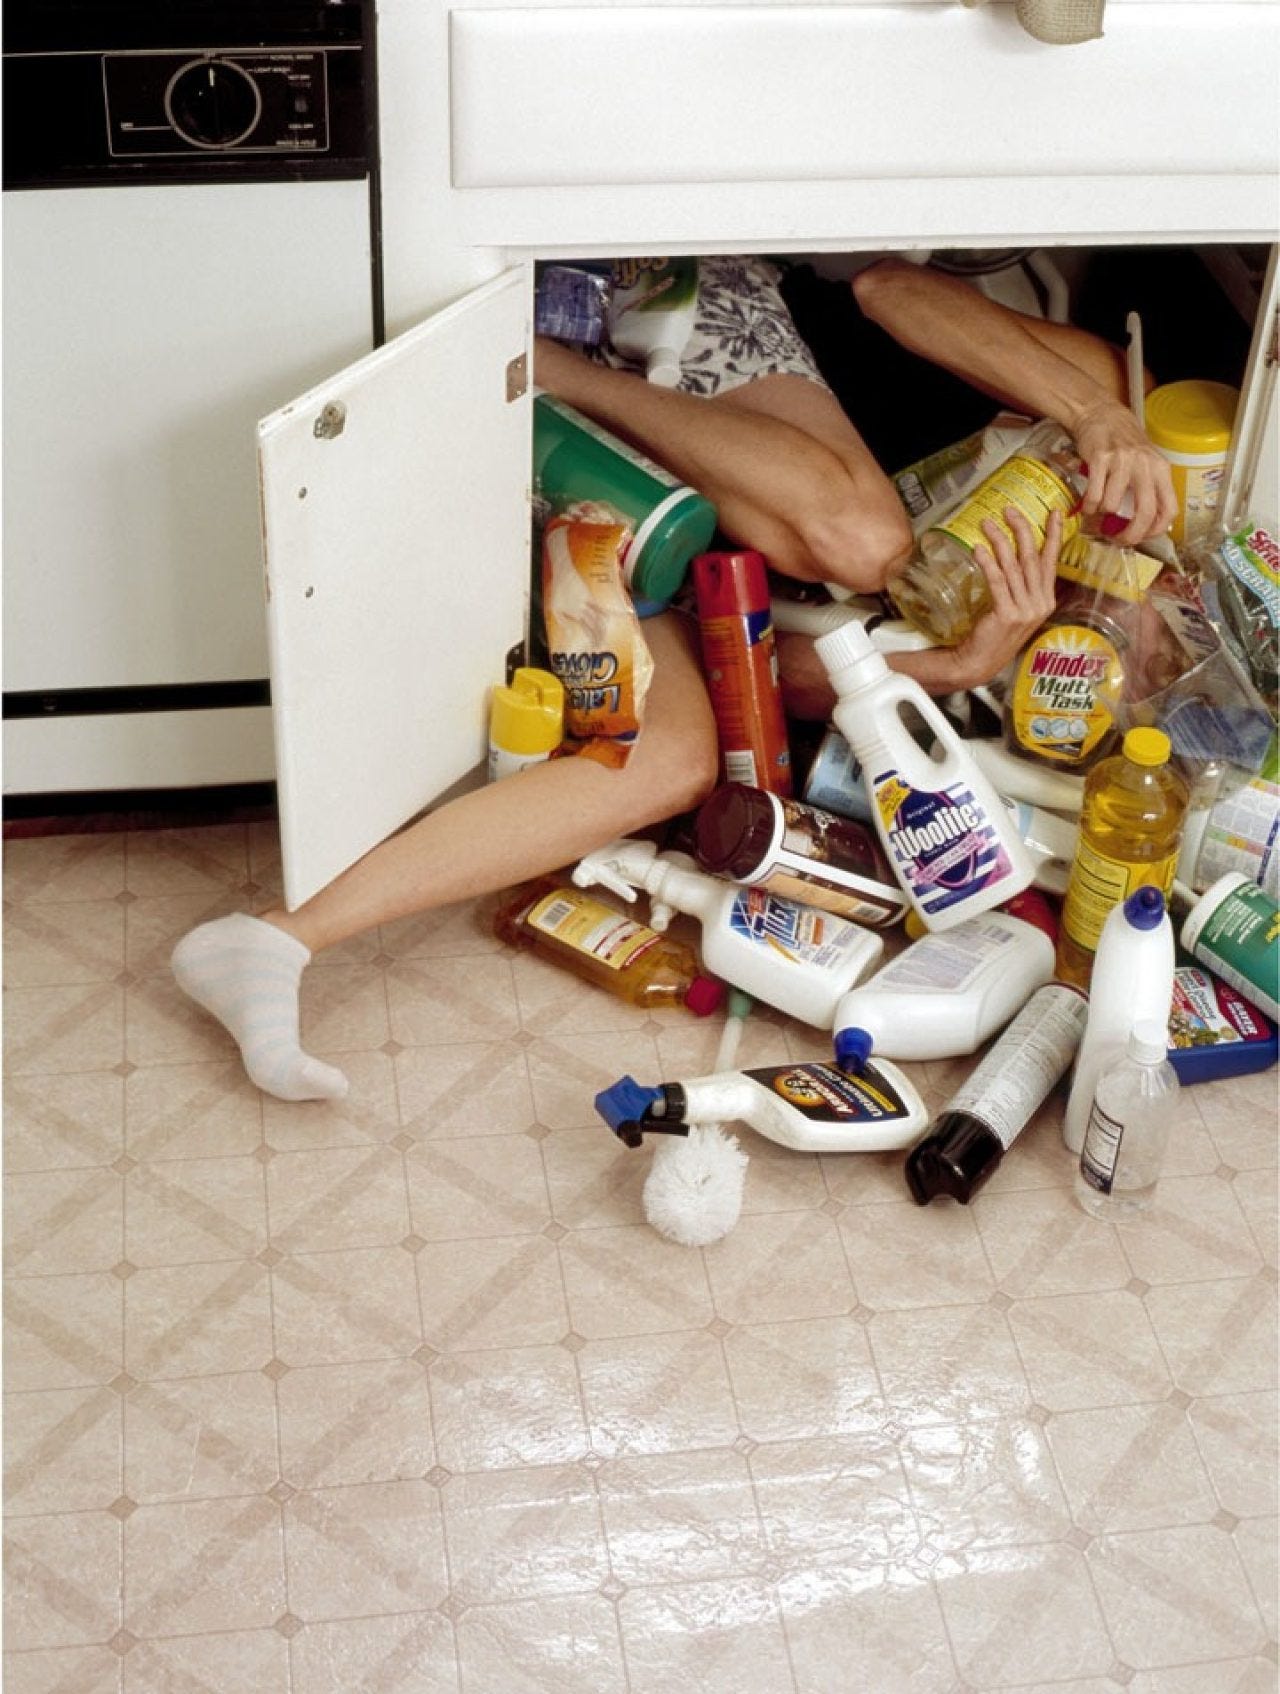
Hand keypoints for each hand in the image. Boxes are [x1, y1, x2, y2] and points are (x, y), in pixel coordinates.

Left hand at [946, 506, 1061, 690]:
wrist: (979, 663)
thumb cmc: (993, 635)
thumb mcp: (1015, 608)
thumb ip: (1020, 587)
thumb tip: (1013, 555)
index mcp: (1046, 600)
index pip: (1051, 561)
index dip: (1052, 535)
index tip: (1053, 512)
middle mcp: (1040, 603)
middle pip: (1032, 557)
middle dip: (1022, 529)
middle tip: (1009, 510)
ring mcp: (1026, 610)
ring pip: (1013, 566)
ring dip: (1000, 540)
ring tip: (987, 524)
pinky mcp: (1007, 614)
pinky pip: (998, 581)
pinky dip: (988, 562)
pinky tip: (978, 549)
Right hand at [1070, 397, 1178, 543]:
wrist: (1103, 416)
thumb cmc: (1124, 444)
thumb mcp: (1146, 464)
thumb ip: (1149, 489)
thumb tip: (1145, 525)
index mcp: (1161, 470)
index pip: (1168, 509)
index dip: (1156, 530)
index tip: (1142, 537)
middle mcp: (1145, 465)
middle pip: (1144, 512)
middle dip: (1130, 535)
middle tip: (1119, 540)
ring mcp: (1122, 462)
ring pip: (1112, 506)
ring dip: (1102, 515)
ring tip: (1099, 510)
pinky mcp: (1100, 459)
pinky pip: (1094, 495)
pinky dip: (1088, 506)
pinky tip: (1088, 504)